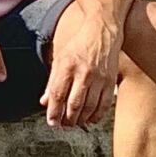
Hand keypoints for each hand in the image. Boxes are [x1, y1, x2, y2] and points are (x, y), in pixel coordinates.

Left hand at [40, 4, 122, 128]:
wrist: (102, 31)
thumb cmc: (79, 45)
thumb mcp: (60, 59)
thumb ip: (52, 81)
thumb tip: (44, 102)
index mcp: (67, 66)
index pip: (57, 94)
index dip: (53, 111)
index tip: (51, 121)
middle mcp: (83, 73)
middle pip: (73, 104)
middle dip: (66, 119)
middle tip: (62, 125)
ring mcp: (99, 78)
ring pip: (89, 107)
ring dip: (80, 120)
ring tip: (74, 123)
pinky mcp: (111, 81)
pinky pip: (104, 105)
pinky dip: (96, 116)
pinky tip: (90, 119)